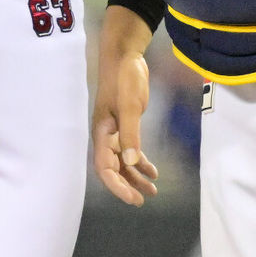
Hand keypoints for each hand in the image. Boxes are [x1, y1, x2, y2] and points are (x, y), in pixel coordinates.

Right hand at [92, 7, 157, 205]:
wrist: (125, 56)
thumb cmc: (124, 78)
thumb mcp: (130, 106)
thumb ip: (131, 134)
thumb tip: (132, 163)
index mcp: (102, 132)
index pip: (105, 168)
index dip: (117, 186)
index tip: (132, 198)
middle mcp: (106, 135)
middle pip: (113, 169)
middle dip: (126, 186)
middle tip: (142, 200)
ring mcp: (115, 130)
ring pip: (123, 162)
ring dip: (135, 177)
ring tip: (152, 191)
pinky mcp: (125, 124)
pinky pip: (131, 150)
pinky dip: (141, 162)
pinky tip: (153, 171)